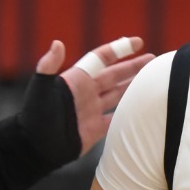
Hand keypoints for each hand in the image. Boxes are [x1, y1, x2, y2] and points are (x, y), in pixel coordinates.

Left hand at [37, 37, 150, 154]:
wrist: (35, 147)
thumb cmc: (35, 116)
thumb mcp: (40, 89)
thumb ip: (48, 66)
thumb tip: (58, 43)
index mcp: (77, 79)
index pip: (102, 59)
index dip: (119, 49)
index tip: (138, 42)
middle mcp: (87, 92)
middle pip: (115, 75)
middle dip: (134, 67)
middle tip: (154, 60)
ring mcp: (92, 110)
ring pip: (119, 94)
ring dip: (135, 86)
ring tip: (154, 80)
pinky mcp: (95, 129)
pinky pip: (117, 118)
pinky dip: (130, 113)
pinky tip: (143, 109)